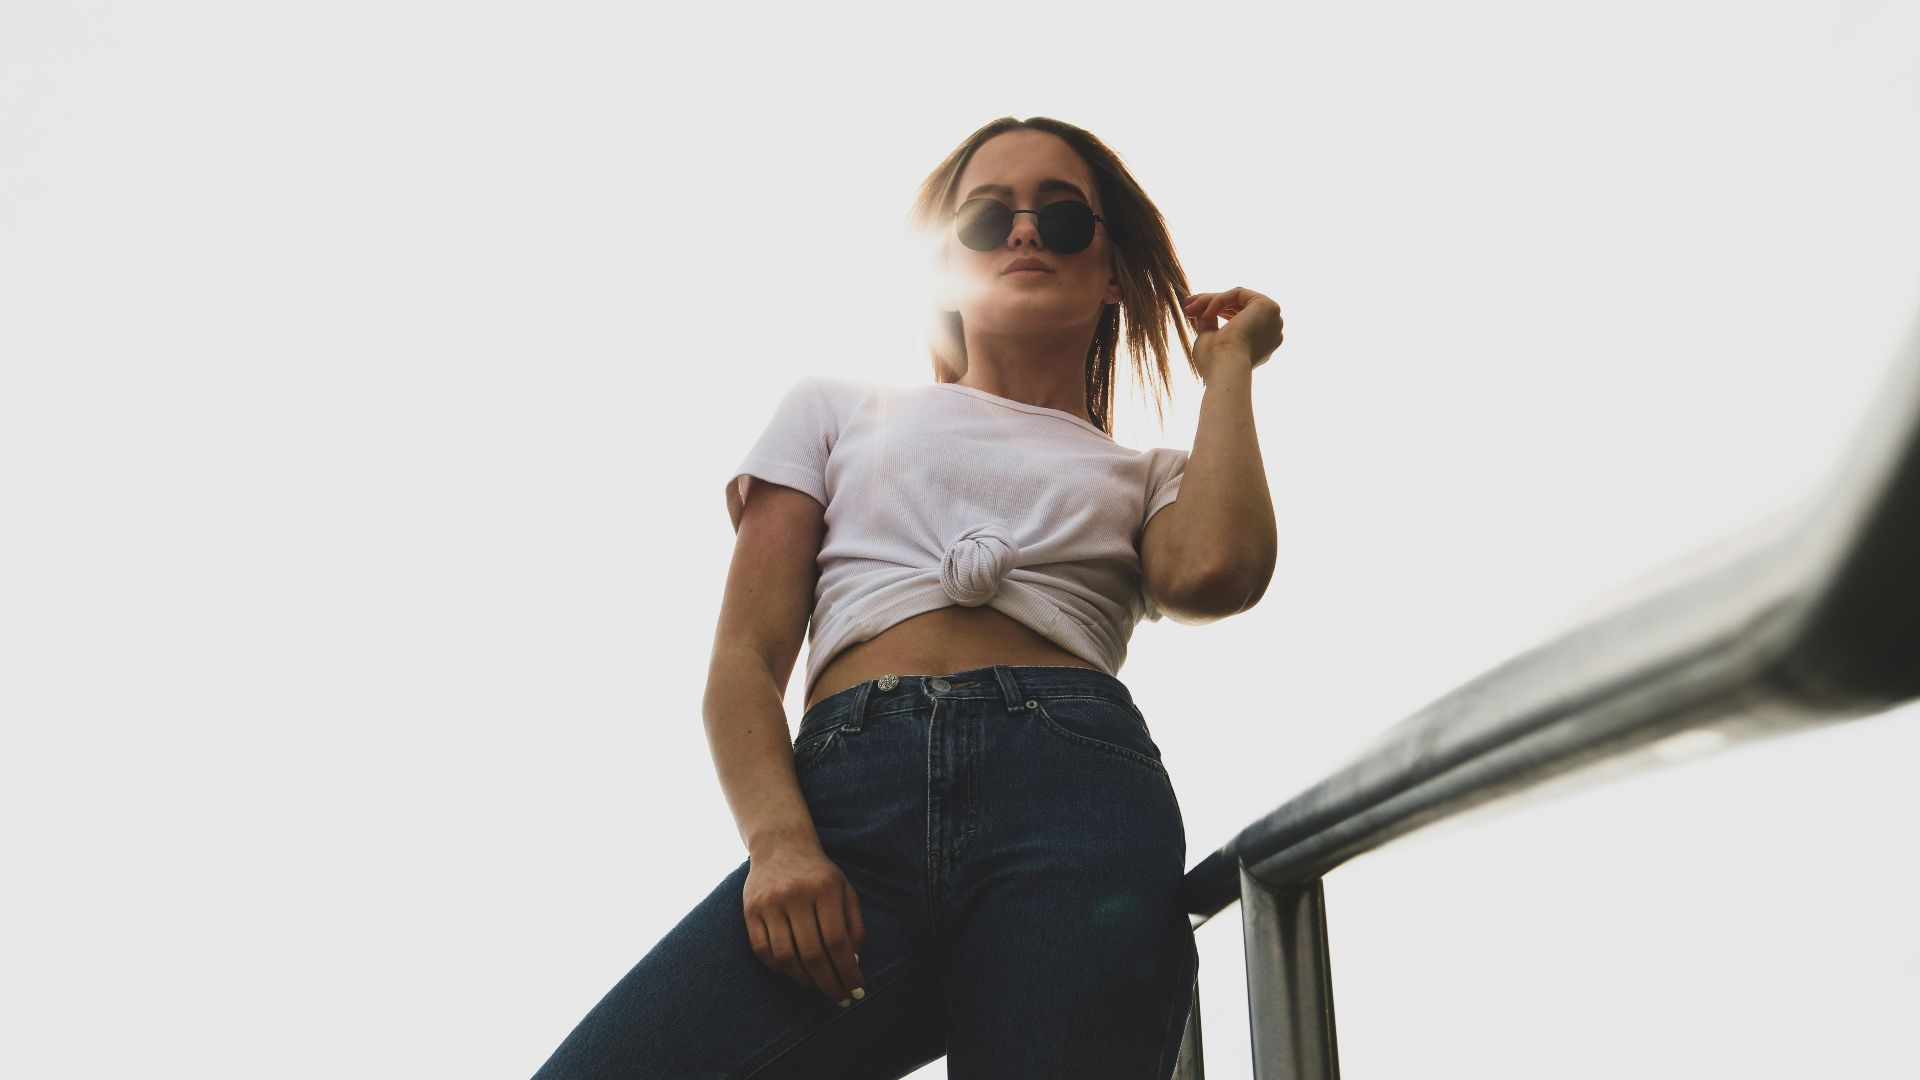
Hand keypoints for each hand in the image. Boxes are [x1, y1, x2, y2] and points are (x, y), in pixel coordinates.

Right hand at [743, 842, 867, 1005]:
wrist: (780, 845)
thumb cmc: (819, 875)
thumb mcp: (844, 891)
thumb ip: (853, 925)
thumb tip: (853, 962)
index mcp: (824, 889)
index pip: (837, 941)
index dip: (848, 970)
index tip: (856, 989)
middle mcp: (795, 895)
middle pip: (812, 953)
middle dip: (828, 983)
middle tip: (839, 998)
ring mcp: (769, 903)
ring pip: (786, 956)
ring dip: (804, 980)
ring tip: (817, 986)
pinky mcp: (750, 911)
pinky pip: (762, 951)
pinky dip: (779, 968)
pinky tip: (794, 972)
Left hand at [1182, 287, 1283, 382]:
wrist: (1226, 368)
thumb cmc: (1216, 362)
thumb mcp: (1210, 339)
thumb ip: (1211, 323)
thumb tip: (1203, 311)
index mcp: (1261, 344)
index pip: (1239, 318)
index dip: (1215, 312)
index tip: (1191, 312)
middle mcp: (1271, 331)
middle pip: (1237, 307)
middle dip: (1209, 304)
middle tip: (1187, 305)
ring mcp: (1272, 319)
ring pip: (1236, 300)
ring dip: (1210, 301)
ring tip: (1190, 309)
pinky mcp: (1268, 306)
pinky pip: (1238, 294)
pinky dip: (1219, 300)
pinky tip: (1206, 314)